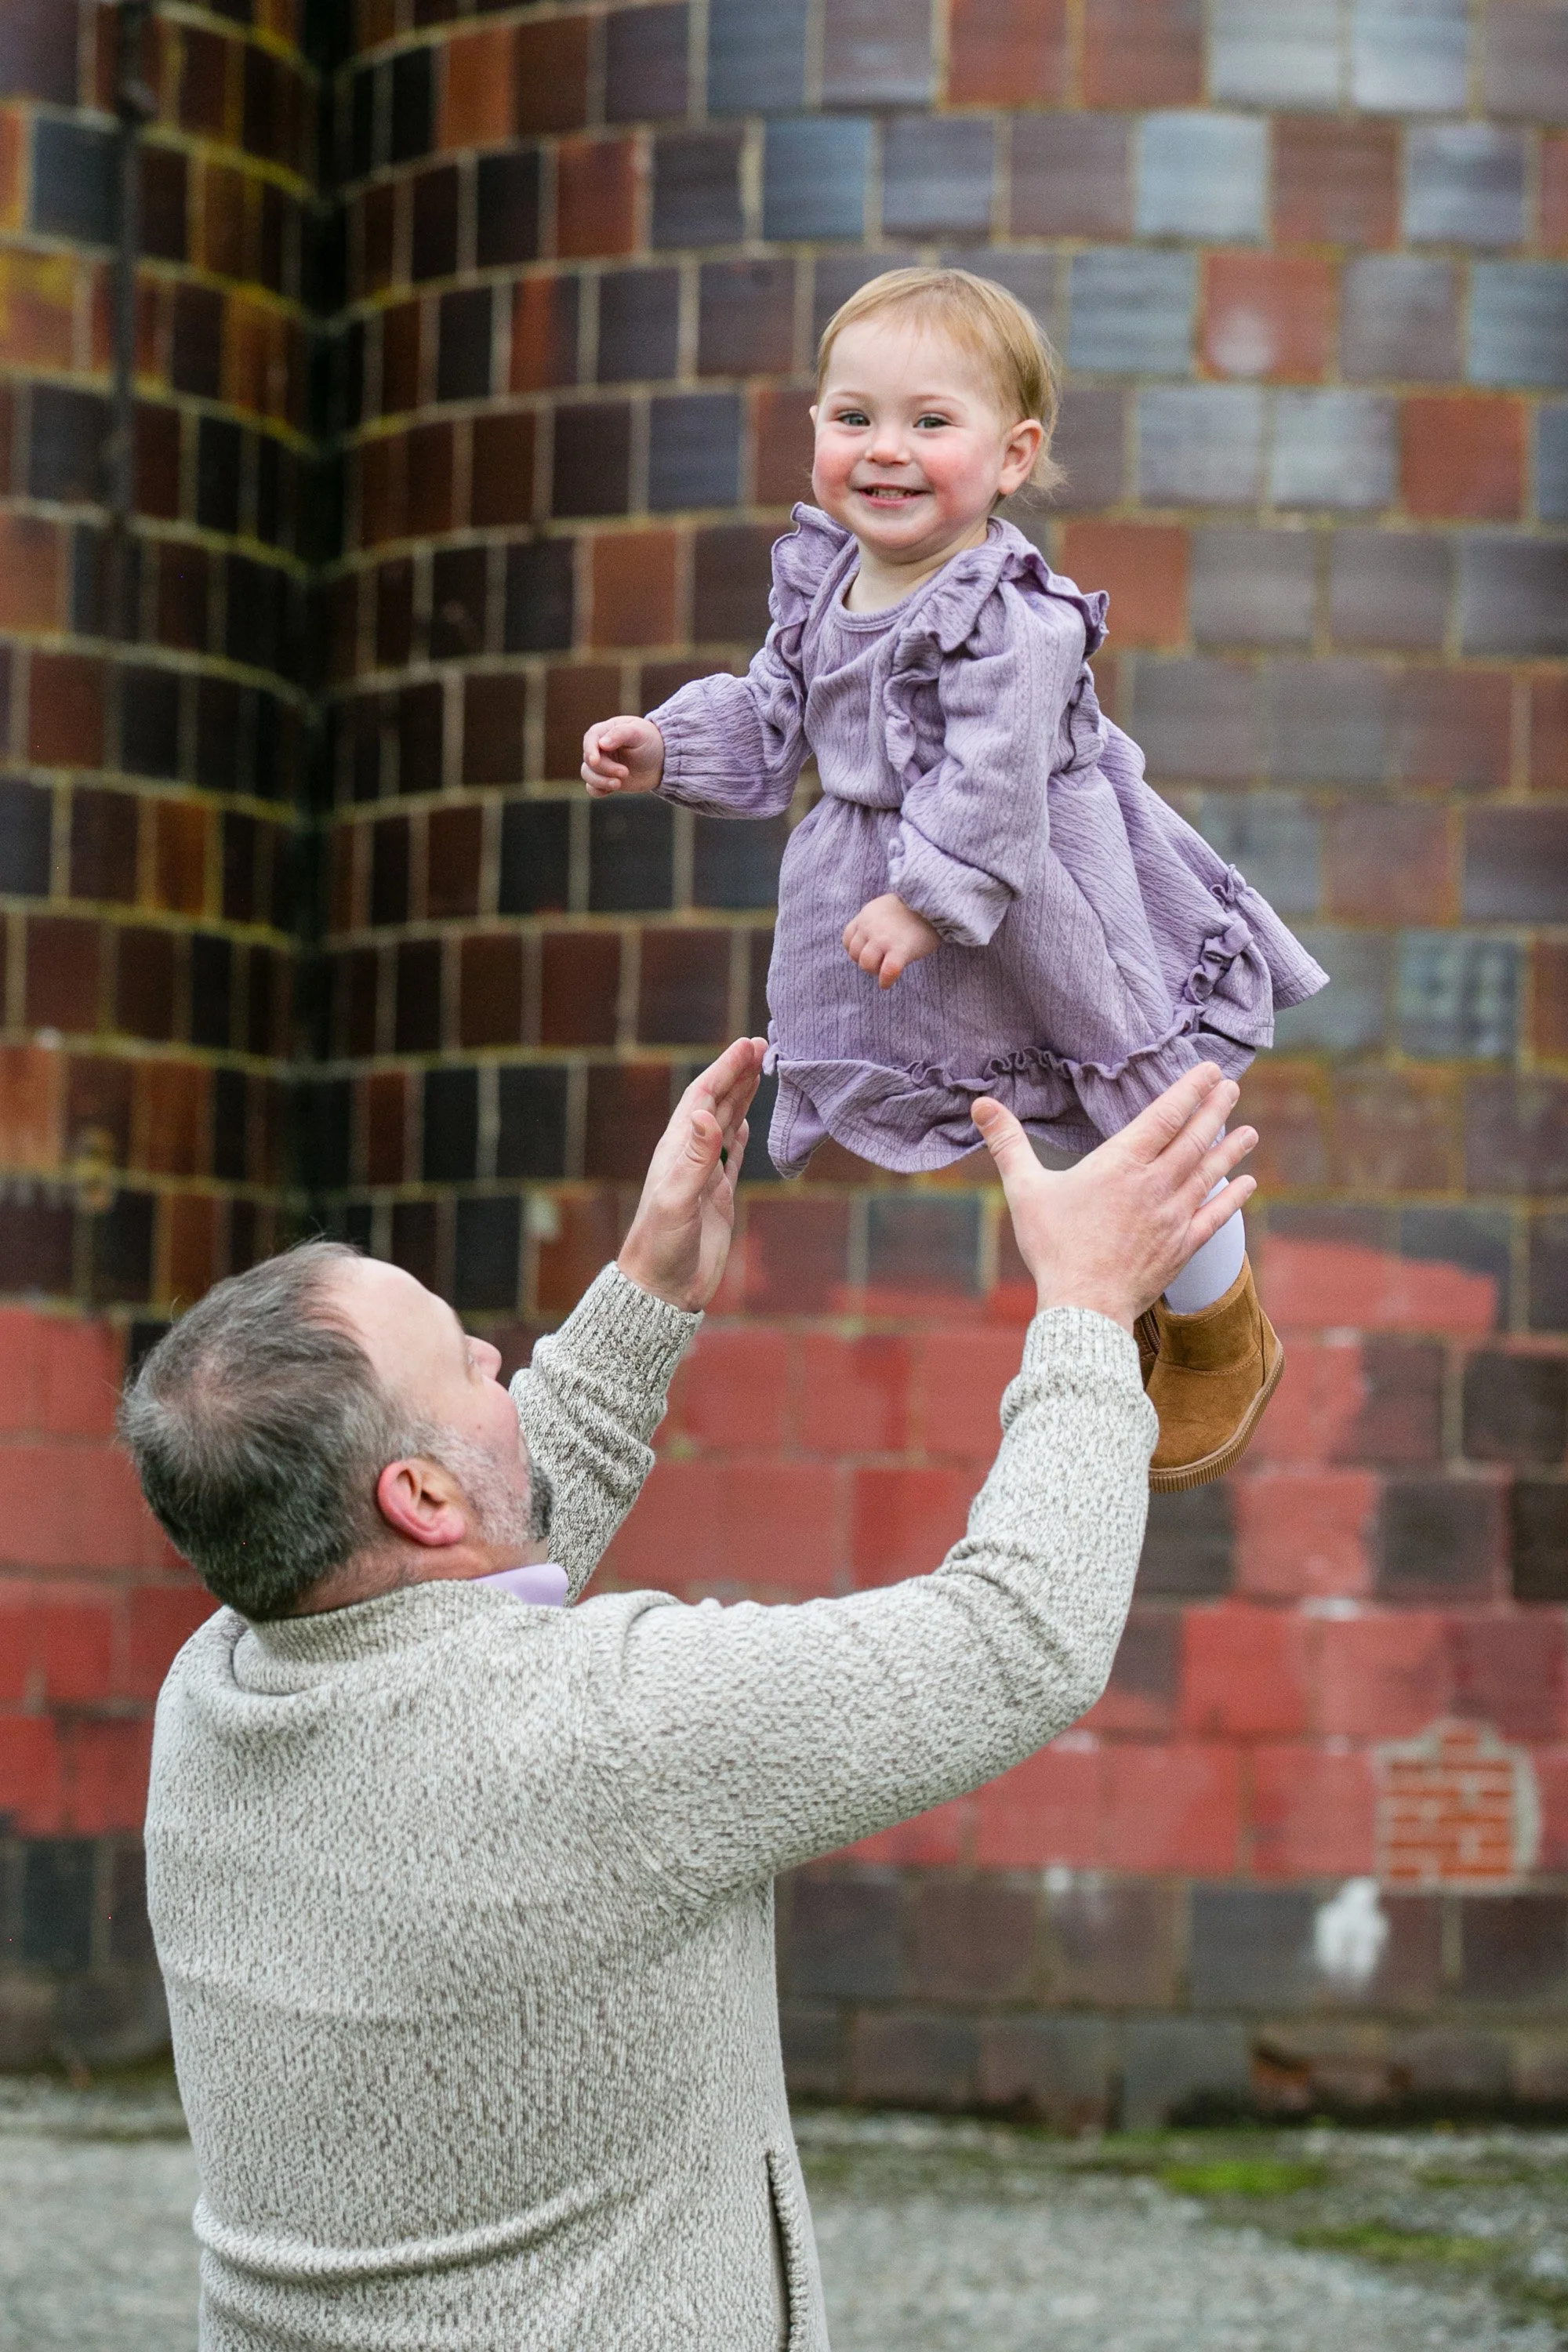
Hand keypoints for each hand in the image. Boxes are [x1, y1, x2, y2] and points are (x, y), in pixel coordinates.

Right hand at [582, 716, 664, 795]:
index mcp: (605, 731)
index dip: (590, 750)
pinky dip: (598, 790)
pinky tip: (612, 789)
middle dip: (605, 768)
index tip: (595, 761)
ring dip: (601, 781)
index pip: (590, 739)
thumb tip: (601, 744)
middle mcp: (600, 748)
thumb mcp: (639, 733)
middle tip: (625, 772)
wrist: (662, 761)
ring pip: (587, 774)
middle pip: (589, 760)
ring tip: (619, 783)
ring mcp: (602, 765)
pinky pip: (592, 788)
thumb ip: (620, 734)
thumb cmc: (651, 742)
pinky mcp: (605, 780)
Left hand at [617, 1038, 766, 1312]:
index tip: (748, 1044)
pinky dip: (739, 1137)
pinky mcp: (717, 1197)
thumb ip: (694, 1157)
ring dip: (741, 1097)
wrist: (662, 1289)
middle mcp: (689, 1156)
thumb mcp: (678, 1199)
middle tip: (762, 1045)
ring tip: (760, 1070)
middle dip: (737, 1073)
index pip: (703, 1097)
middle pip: (715, 1103)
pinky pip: (731, 1158)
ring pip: (725, 1125)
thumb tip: (704, 1111)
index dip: (725, 1069)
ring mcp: (704, 1175)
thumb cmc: (662, 1245)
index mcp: (676, 1150)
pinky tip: (745, 1122)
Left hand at [843, 893, 941, 988]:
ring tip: (885, 971)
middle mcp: (870, 926)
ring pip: (866, 964)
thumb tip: (870, 944)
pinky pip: (887, 972)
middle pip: (855, 954)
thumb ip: (875, 921)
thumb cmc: (915, 908)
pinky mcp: (901, 949)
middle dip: (866, 962)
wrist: (937, 903)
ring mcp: (884, 938)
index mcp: (866, 914)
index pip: (848, 939)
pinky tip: (888, 983)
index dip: (857, 950)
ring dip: (874, 971)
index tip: (870, 953)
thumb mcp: (886, 907)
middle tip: (881, 963)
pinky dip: (885, 981)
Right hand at [973, 1067, 1257, 1331]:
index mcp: (1121, 1164)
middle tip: (1231, 1086)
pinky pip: (1215, 1216)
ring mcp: (1173, 1215)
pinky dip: (1233, 1198)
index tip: (1208, 1071)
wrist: (1084, 1304)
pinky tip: (1248, 1183)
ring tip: (1250, 1130)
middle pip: (1192, 1138)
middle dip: (1214, 1109)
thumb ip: (1007, 1143)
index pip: (1163, 1116)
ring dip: (1231, 1149)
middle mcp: (1155, 1184)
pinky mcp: (1183, 1246)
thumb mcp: (1025, 1189)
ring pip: (1209, 1173)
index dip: (1188, 1090)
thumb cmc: (1053, 1246)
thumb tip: (981, 1103)